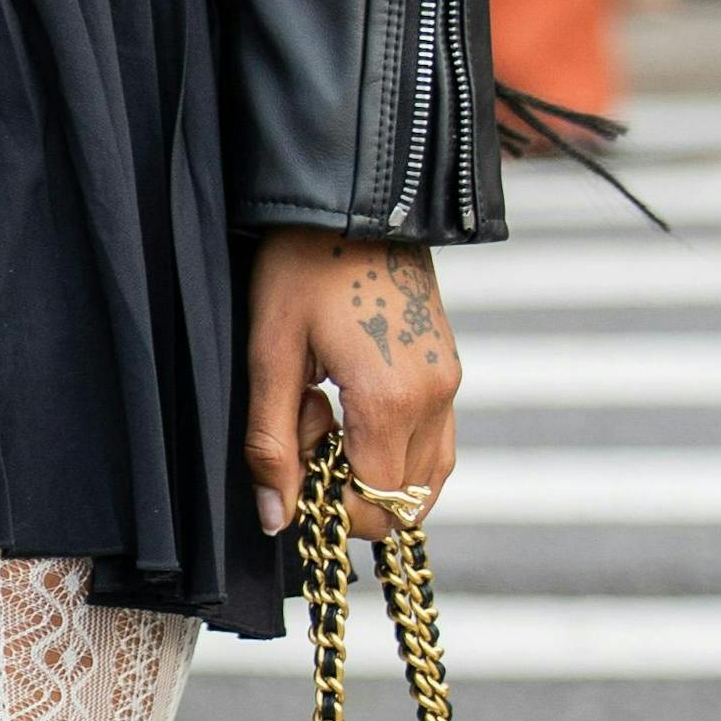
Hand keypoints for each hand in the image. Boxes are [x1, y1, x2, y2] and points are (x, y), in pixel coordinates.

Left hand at [245, 227, 460, 549]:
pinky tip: (351, 402)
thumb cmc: (302, 268)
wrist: (352, 200)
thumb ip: (272, 443)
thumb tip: (276, 520)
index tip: (293, 456)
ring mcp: (450, 383)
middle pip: (405, 501)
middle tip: (308, 426)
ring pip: (426, 476)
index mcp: (390, 401)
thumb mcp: (269, 353)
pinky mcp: (451, 368)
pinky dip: (395, 446)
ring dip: (376, 469)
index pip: (376, 507)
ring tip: (329, 413)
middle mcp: (435, 398)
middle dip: (350, 487)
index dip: (328, 507)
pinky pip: (435, 441)